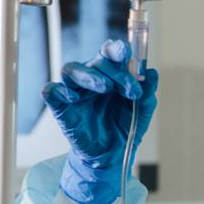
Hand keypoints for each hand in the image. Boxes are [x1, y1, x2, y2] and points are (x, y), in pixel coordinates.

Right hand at [43, 39, 157, 203]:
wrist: (113, 154)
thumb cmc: (125, 126)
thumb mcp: (142, 110)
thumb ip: (147, 92)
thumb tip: (152, 73)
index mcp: (110, 74)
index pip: (109, 53)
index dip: (116, 49)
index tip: (126, 53)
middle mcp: (90, 78)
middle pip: (95, 62)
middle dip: (114, 71)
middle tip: (130, 89)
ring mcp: (74, 91)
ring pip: (70, 70)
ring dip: (89, 75)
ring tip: (105, 87)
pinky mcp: (61, 107)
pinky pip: (50, 91)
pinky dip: (59, 90)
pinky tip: (74, 97)